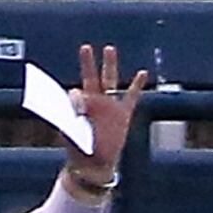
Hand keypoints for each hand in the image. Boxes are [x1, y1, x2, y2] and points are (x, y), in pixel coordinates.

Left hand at [71, 43, 152, 181]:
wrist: (94, 165)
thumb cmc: (78, 149)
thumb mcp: (70, 132)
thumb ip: (72, 114)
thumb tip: (76, 94)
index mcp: (78, 106)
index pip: (75, 93)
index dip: (75, 99)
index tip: (77, 108)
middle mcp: (94, 102)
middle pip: (91, 77)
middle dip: (88, 63)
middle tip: (85, 48)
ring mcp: (109, 106)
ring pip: (110, 80)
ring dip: (110, 65)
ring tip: (109, 48)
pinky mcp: (123, 114)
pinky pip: (132, 96)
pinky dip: (137, 85)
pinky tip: (142, 73)